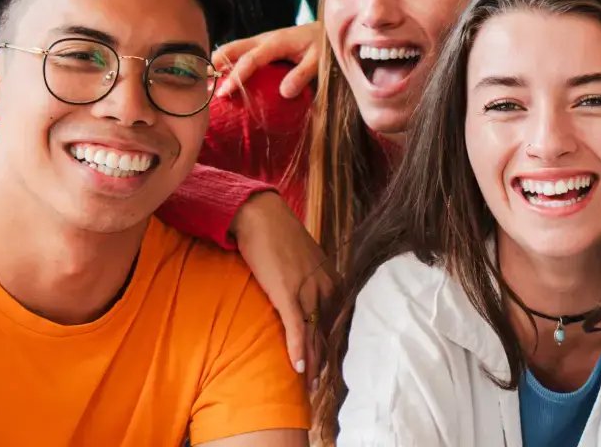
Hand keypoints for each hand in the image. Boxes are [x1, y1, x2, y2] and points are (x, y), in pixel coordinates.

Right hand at [214, 21, 324, 98]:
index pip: (250, 59)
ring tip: (206, 84)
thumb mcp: (319, 61)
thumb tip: (284, 92)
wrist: (327, 30)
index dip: (236, 76)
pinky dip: (228, 63)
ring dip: (218, 64)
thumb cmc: (324, 46)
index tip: (223, 93)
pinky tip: (222, 78)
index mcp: (276, 42)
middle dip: (215, 64)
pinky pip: (239, 53)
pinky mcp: (262, 46)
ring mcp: (261, 41)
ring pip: (232, 49)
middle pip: (232, 48)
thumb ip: (303, 75)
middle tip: (203, 86)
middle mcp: (264, 39)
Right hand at [231, 192, 332, 372]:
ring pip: (313, 333)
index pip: (338, 320)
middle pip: (328, 331)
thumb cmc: (279, 235)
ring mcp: (307, 289)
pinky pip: (295, 325)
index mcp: (332, 279)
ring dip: (312, 362)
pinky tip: (298, 367)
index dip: (336, 345)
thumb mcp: (304, 259)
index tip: (335, 365)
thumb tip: (308, 297)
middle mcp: (325, 286)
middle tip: (323, 385)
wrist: (261, 215)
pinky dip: (297, 347)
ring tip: (310, 386)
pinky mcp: (286, 291)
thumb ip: (312, 279)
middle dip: (326, 359)